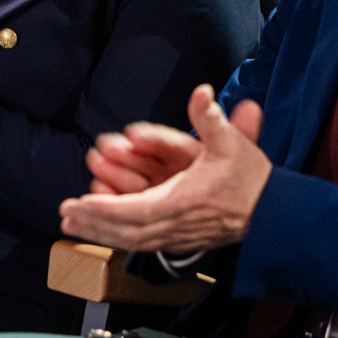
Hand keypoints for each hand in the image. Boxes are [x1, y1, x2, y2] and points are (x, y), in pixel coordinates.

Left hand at [58, 85, 268, 254]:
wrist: (273, 213)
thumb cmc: (250, 178)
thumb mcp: (232, 143)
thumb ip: (212, 118)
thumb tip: (202, 93)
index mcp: (184, 201)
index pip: (137, 209)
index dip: (106, 208)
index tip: (81, 203)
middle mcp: (177, 224)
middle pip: (126, 230)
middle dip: (93, 222)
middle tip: (64, 214)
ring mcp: (178, 236)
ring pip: (131, 240)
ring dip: (100, 232)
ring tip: (72, 224)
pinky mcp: (180, 241)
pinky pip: (141, 244)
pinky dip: (117, 239)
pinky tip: (102, 234)